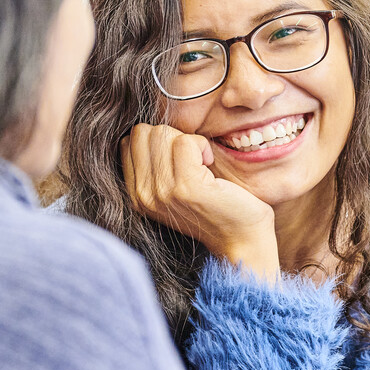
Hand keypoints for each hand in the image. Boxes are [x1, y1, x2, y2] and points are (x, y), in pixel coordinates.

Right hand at [121, 123, 280, 277]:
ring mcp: (163, 192)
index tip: (180, 159)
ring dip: (188, 141)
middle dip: (171, 136)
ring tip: (202, 164)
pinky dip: (202, 145)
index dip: (158, 140)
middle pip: (142, 133)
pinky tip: (210, 165)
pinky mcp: (187, 187)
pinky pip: (186, 142)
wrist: (241, 240)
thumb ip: (155, 165)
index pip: (128, 142)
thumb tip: (153, 129)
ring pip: (162, 134)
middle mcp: (144, 195)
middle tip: (192, 159)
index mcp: (136, 195)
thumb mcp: (173, 189)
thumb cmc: (215, 209)